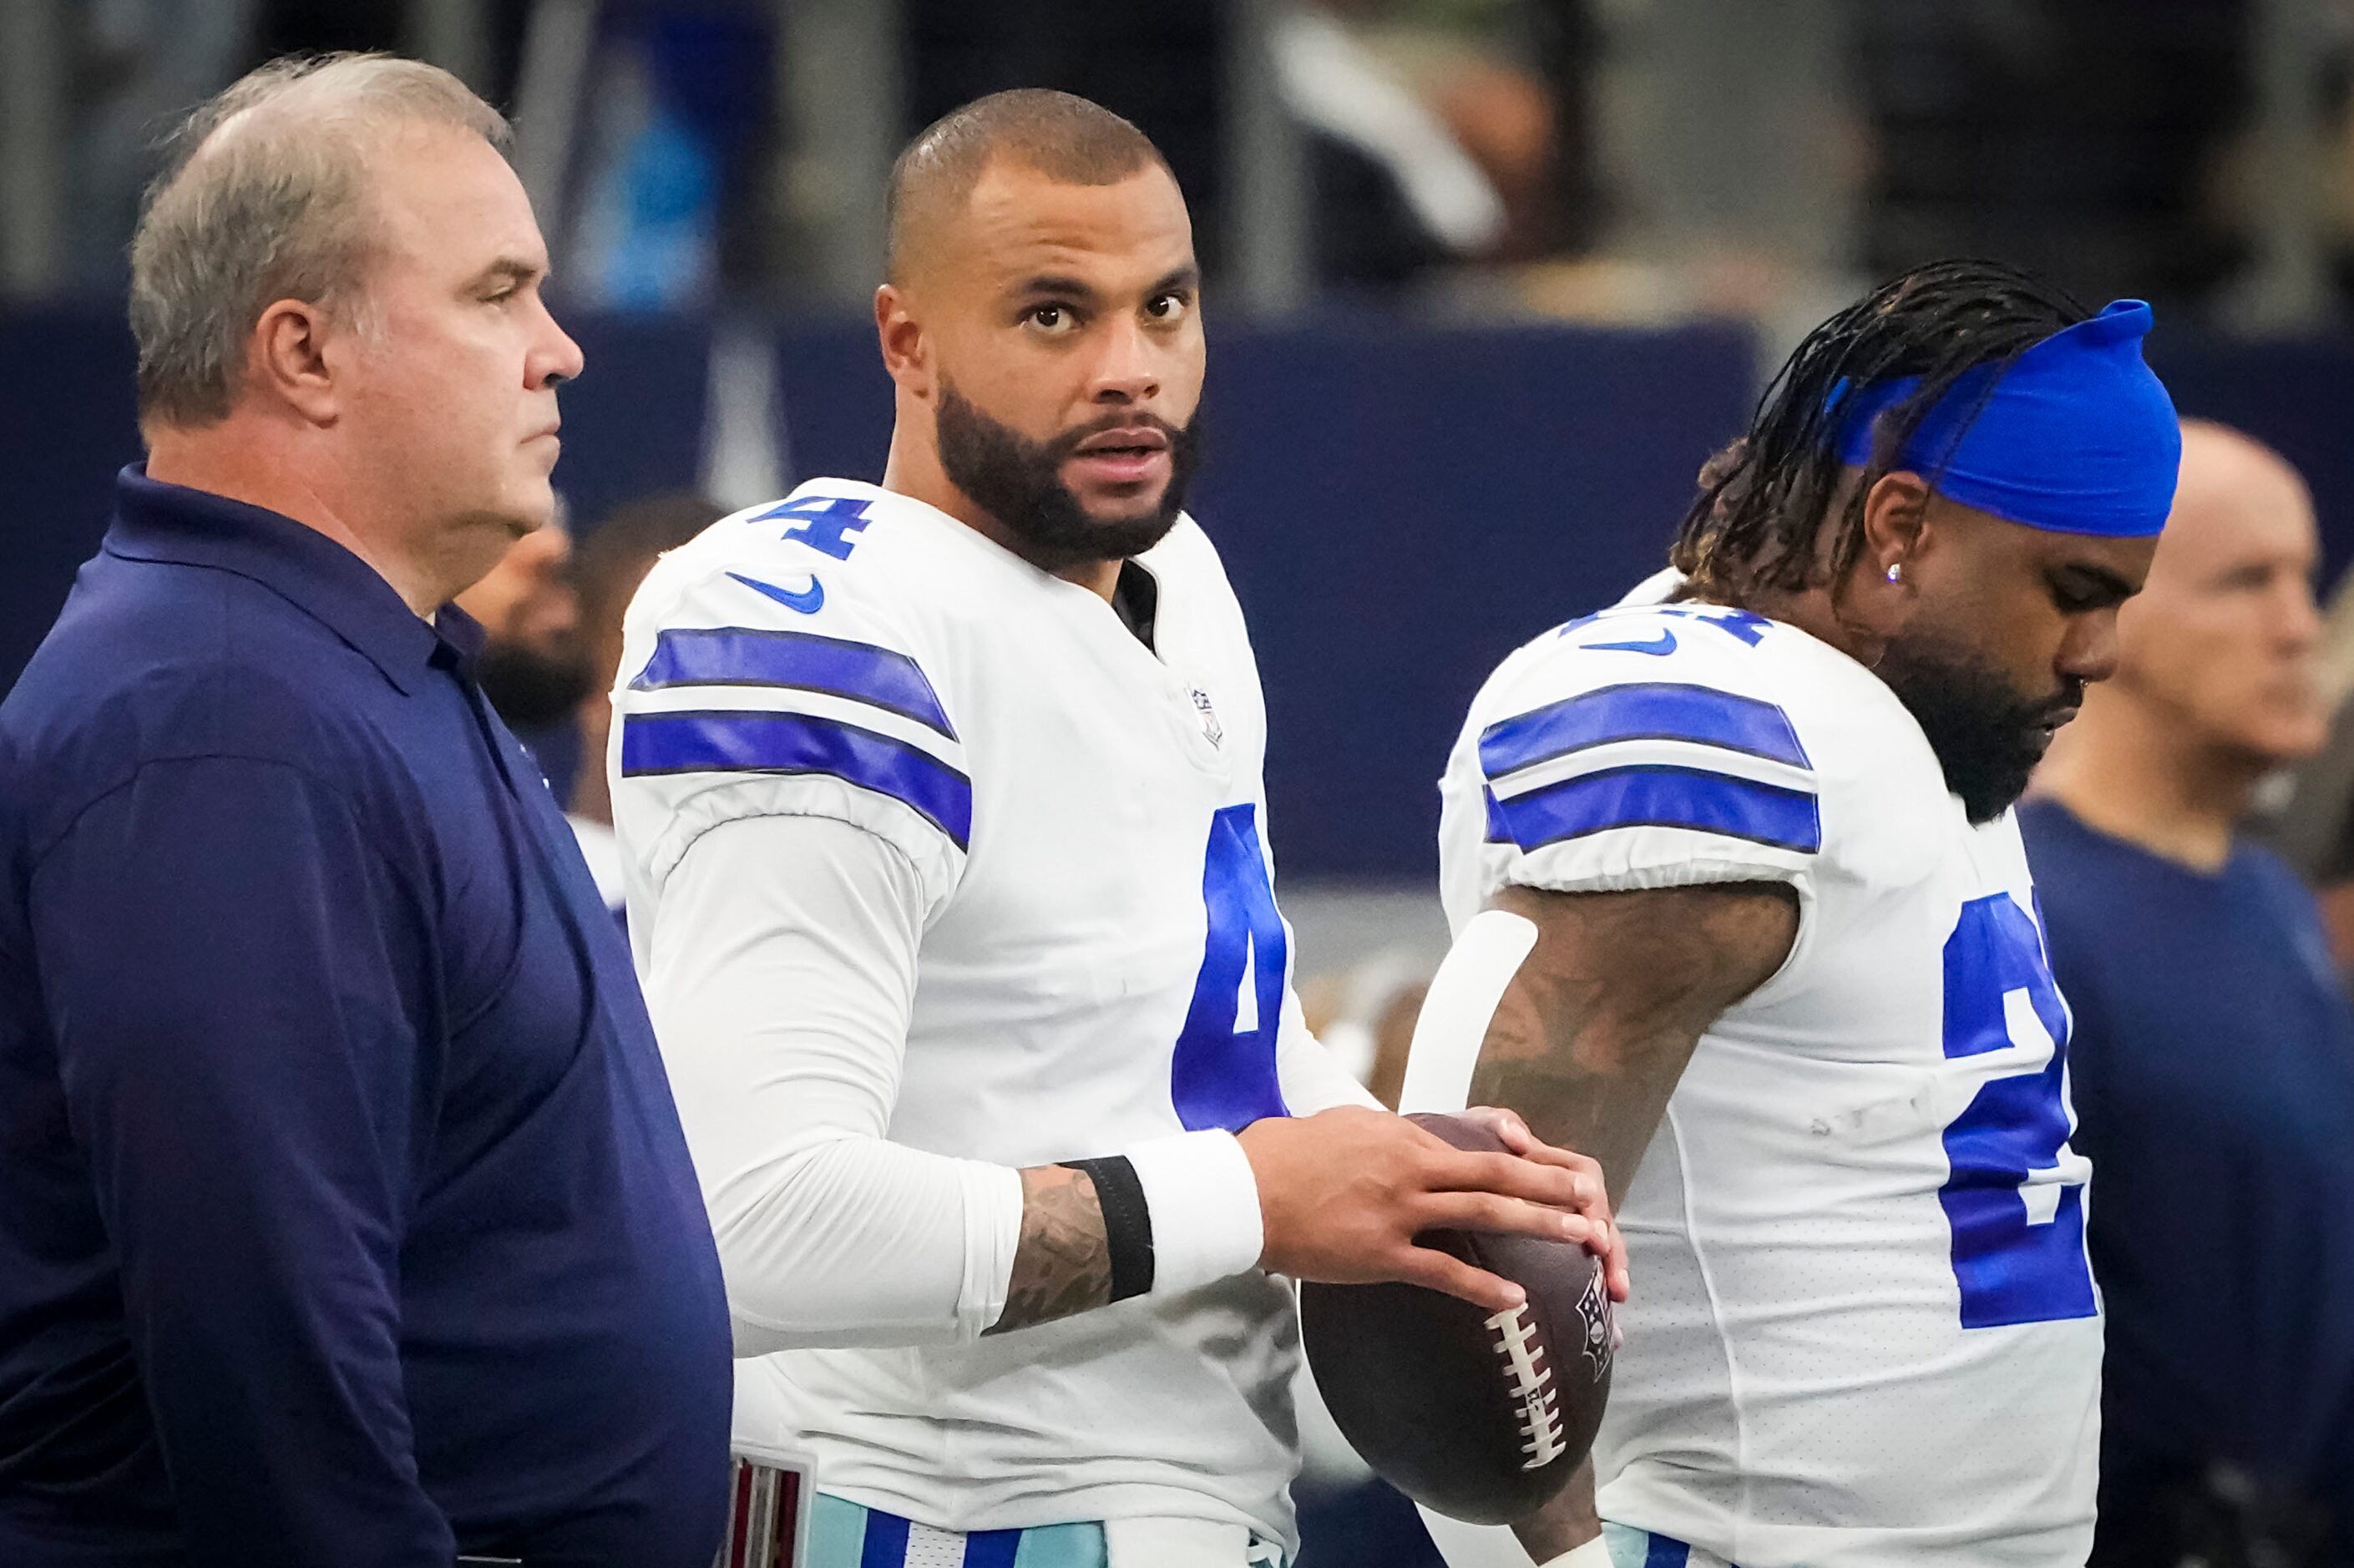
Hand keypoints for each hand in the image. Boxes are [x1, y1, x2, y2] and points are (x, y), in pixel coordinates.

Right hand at [1236, 1105, 1616, 1312]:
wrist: (1244, 1190)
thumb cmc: (1287, 1154)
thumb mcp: (1345, 1126)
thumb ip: (1388, 1135)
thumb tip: (1412, 1139)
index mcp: (1403, 1136)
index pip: (1476, 1146)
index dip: (1524, 1157)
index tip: (1559, 1167)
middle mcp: (1411, 1167)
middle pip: (1497, 1174)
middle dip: (1552, 1187)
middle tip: (1595, 1199)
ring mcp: (1399, 1212)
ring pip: (1484, 1214)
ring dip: (1539, 1225)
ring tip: (1582, 1239)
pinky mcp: (1380, 1255)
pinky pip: (1443, 1272)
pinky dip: (1483, 1286)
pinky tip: (1516, 1300)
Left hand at [1457, 1105, 1628, 1303]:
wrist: (1426, 1174)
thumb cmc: (1453, 1150)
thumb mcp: (1470, 1132)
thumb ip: (1493, 1126)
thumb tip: (1514, 1134)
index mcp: (1540, 1161)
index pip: (1582, 1176)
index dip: (1590, 1201)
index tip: (1592, 1231)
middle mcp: (1553, 1188)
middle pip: (1597, 1215)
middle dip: (1611, 1247)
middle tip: (1615, 1283)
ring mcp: (1551, 1214)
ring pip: (1593, 1238)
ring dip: (1610, 1264)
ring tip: (1616, 1294)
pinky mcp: (1544, 1242)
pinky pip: (1573, 1264)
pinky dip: (1591, 1283)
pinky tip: (1605, 1314)